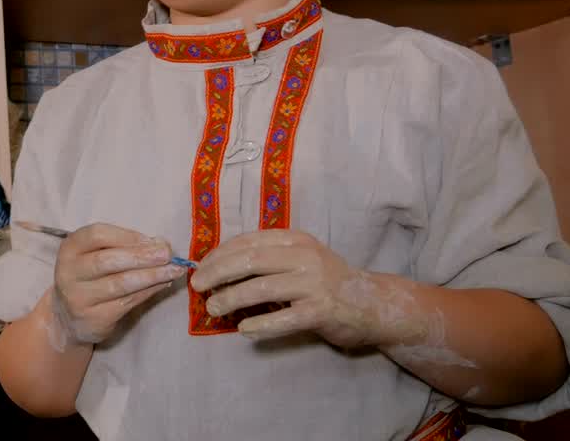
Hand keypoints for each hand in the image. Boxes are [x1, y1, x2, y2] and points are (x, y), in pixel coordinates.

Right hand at [49, 223, 186, 348]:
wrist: (70, 318)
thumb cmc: (90, 277)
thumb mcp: (96, 255)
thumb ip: (122, 247)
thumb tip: (160, 243)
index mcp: (70, 248)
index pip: (97, 235)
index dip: (127, 236)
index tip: (152, 240)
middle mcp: (69, 272)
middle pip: (107, 260)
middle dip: (142, 256)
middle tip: (168, 254)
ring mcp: (78, 297)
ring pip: (119, 284)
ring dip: (151, 276)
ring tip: (174, 270)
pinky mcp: (93, 318)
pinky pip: (126, 302)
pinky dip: (148, 292)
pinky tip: (162, 284)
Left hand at [190, 229, 426, 348]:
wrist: (372, 303)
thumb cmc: (327, 281)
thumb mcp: (300, 259)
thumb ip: (268, 259)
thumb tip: (219, 267)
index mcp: (295, 240)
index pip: (249, 242)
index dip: (220, 254)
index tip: (201, 266)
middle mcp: (304, 256)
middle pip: (250, 261)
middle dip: (218, 273)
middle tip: (198, 286)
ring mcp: (314, 283)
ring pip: (261, 288)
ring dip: (231, 299)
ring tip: (213, 308)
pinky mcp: (321, 311)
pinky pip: (283, 318)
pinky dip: (260, 324)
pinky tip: (243, 329)